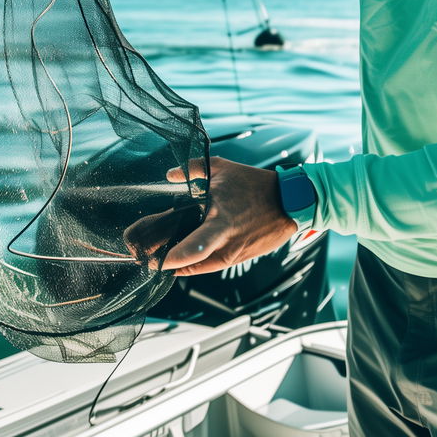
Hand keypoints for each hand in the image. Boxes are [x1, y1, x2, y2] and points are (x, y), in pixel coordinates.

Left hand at [123, 157, 298, 276]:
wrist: (289, 203)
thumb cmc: (254, 184)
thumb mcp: (223, 168)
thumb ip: (194, 168)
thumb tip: (170, 175)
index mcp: (220, 222)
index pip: (194, 248)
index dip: (172, 259)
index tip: (153, 258)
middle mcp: (225, 244)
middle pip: (191, 264)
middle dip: (167, 264)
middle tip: (147, 259)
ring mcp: (232, 254)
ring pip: (199, 268)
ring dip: (179, 265)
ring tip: (160, 256)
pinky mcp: (238, 258)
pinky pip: (211, 266)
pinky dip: (194, 264)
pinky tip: (181, 258)